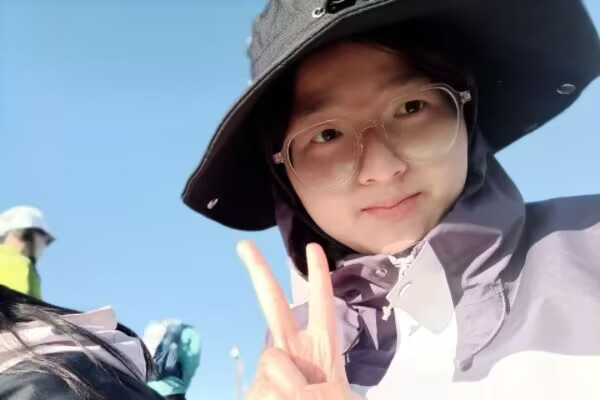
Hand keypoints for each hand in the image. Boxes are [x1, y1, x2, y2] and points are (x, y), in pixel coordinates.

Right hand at [237, 241, 360, 399]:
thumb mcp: (335, 397)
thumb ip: (304, 382)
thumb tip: (272, 366)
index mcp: (323, 348)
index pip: (321, 303)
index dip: (318, 274)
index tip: (313, 247)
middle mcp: (295, 353)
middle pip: (274, 305)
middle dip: (259, 273)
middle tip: (244, 246)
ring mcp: (273, 370)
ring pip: (270, 360)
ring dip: (287, 386)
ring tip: (297, 398)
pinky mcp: (255, 389)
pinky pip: (259, 387)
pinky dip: (269, 397)